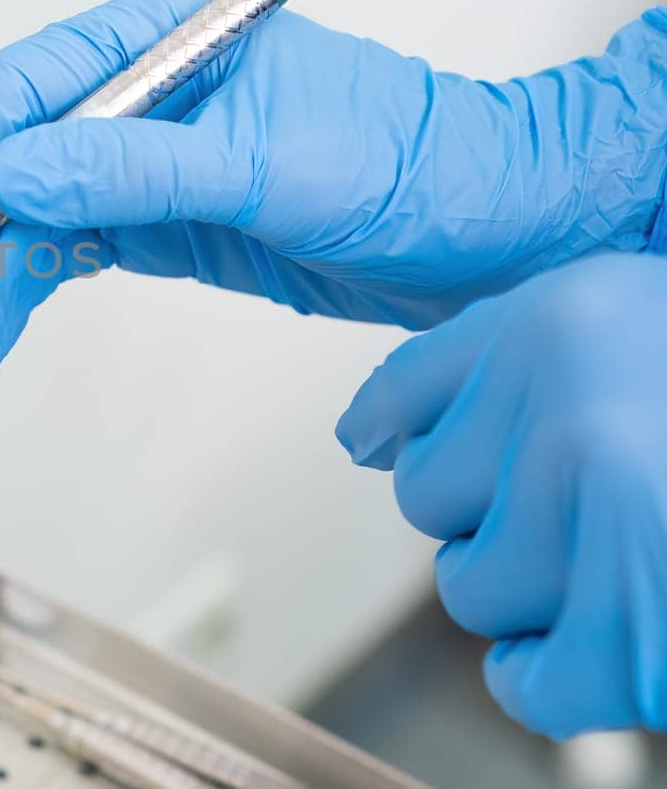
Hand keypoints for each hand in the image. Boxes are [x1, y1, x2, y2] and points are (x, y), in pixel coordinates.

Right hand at [0, 0, 666, 396]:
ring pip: (26, 218)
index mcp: (165, 32)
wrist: (488, 231)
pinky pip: (61, 253)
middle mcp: (139, 88)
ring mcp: (140, 156)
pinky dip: (17, 296)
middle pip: (7, 155)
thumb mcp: (269, 164)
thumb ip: (139, 168)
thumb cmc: (408, 164)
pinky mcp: (151, 218)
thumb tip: (14, 173)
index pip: (26, 86)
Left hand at [336, 252, 666, 736]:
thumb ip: (502, 357)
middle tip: (598, 499)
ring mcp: (601, 525)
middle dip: (497, 512)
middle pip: (426, 495)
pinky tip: (603, 635)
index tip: (435, 451)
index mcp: (563, 319)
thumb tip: (362, 438)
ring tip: (629, 551)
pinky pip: (525, 680)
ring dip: (531, 589)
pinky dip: (552, 674)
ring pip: (468, 586)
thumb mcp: (630, 321)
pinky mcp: (638, 640)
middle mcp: (565, 411)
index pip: (402, 393)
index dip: (421, 432)